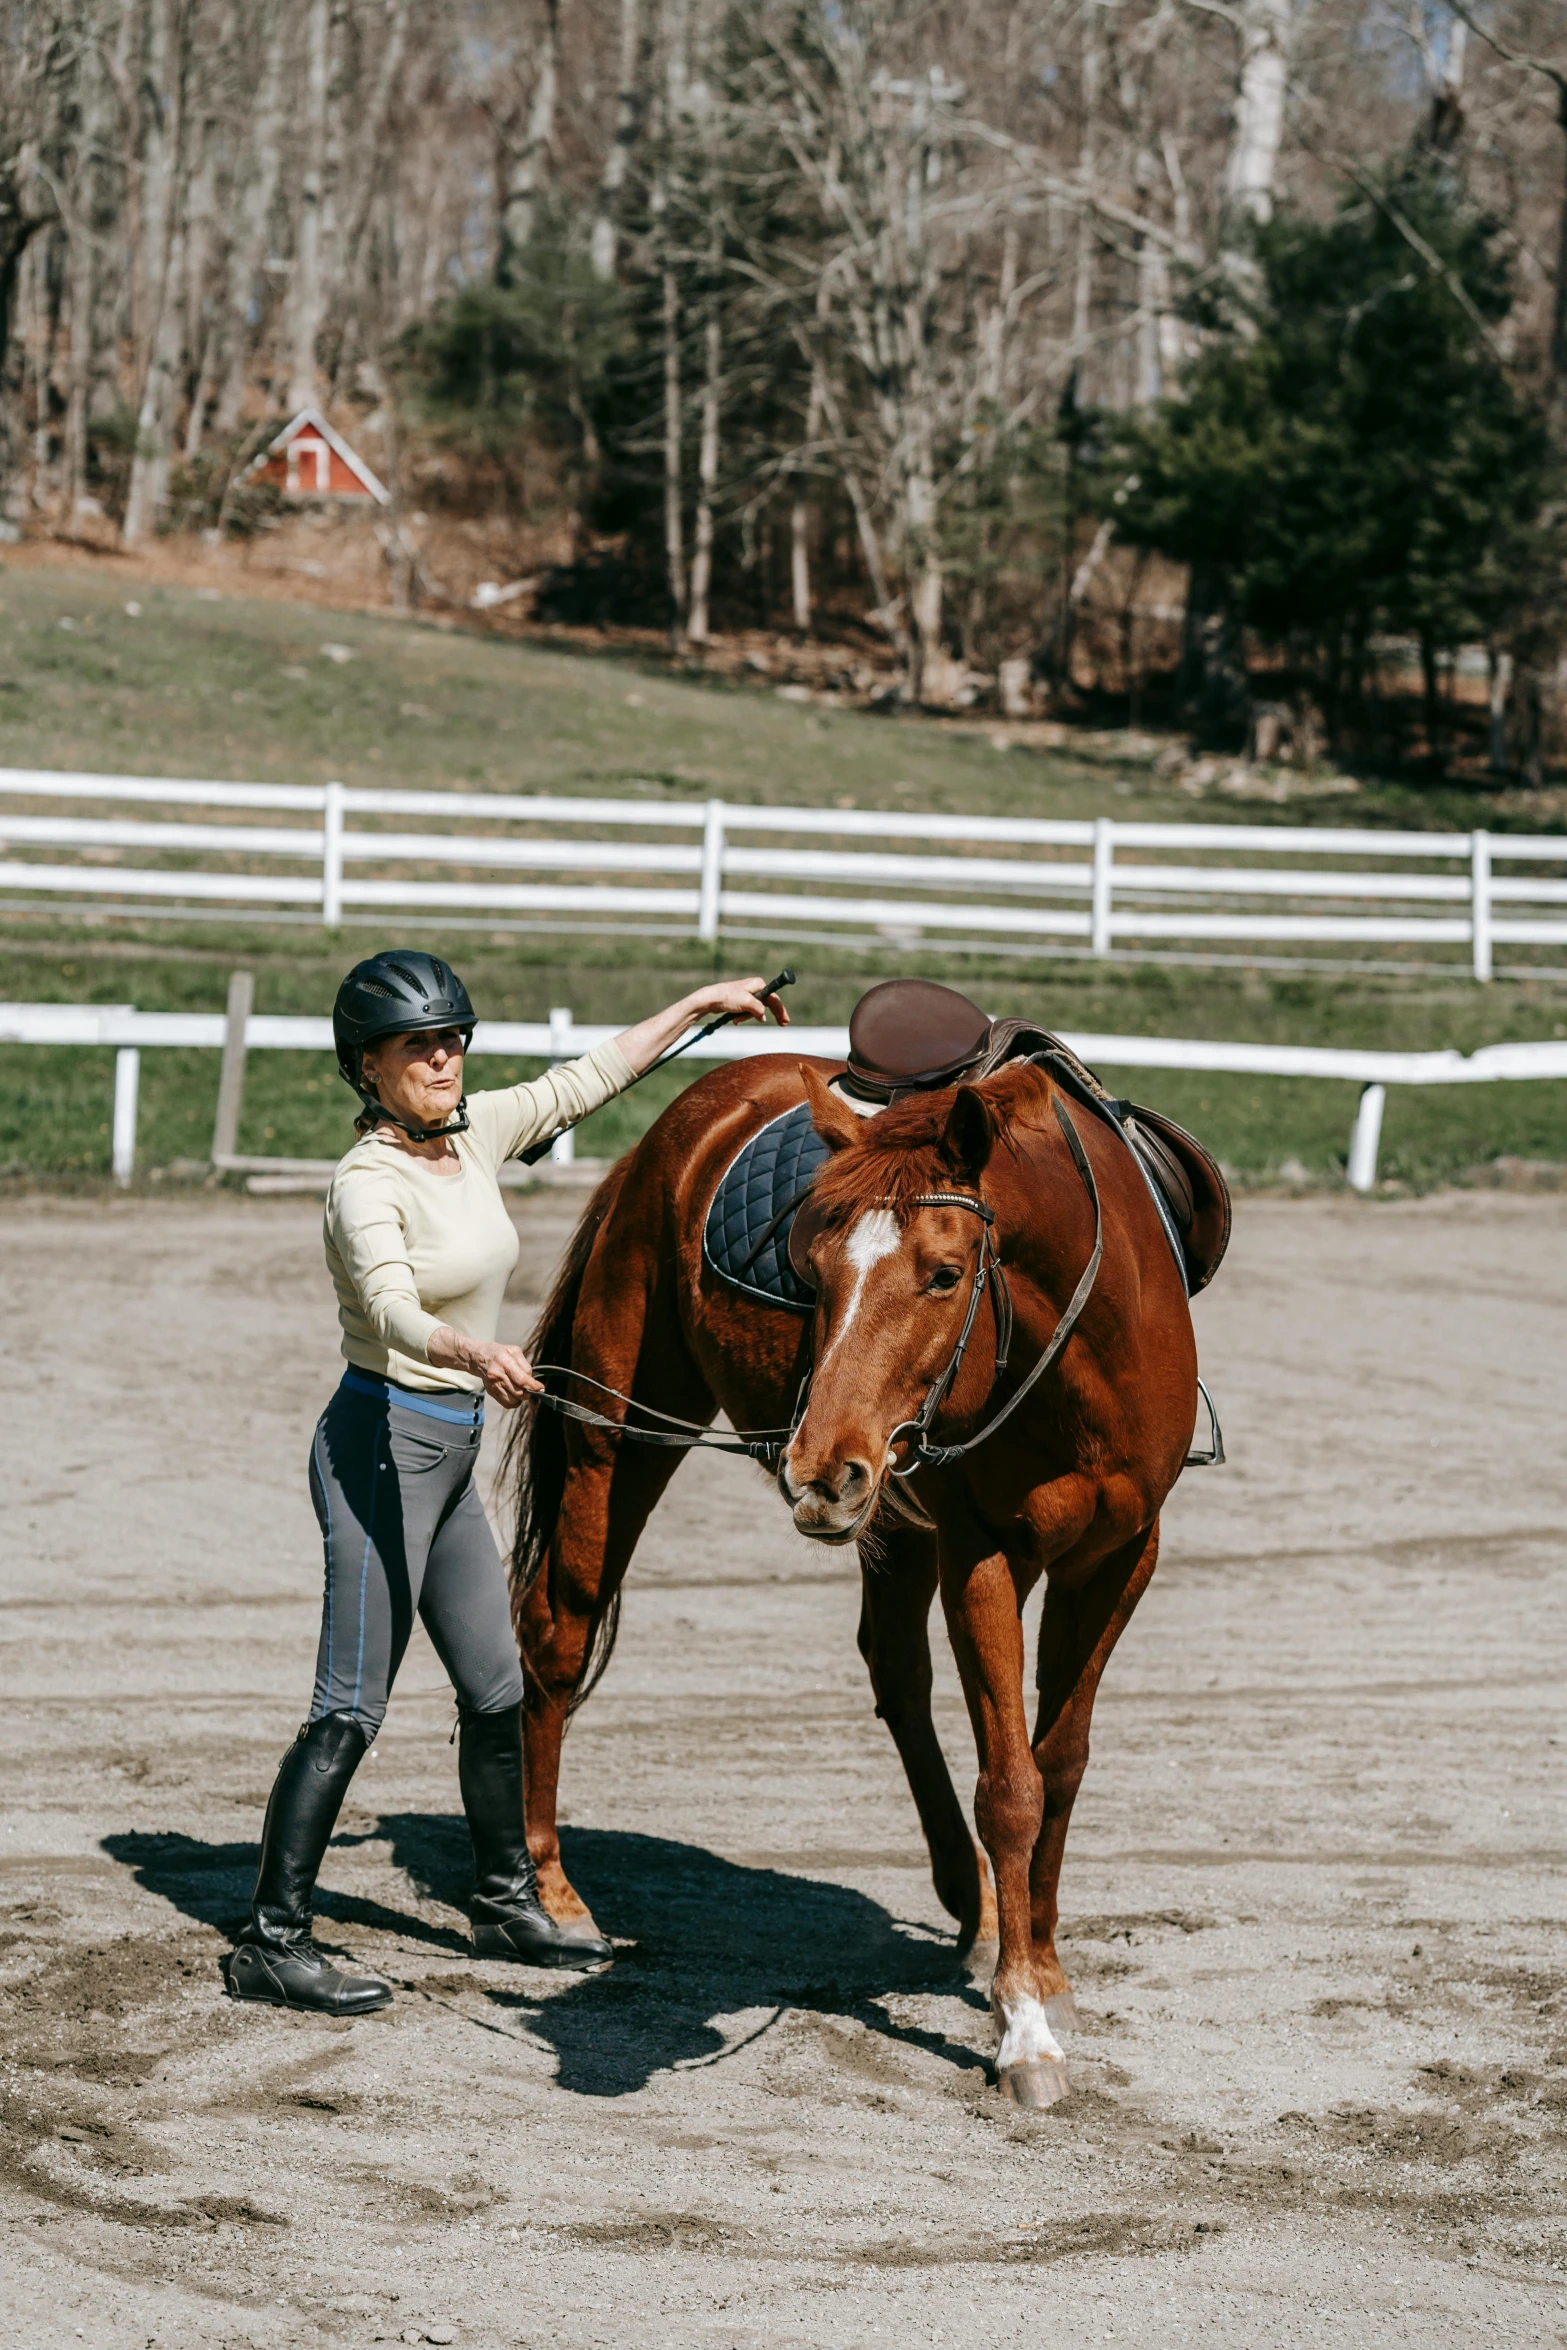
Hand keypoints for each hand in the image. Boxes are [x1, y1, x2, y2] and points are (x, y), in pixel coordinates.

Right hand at [426, 1328, 542, 1405]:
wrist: (478, 1358)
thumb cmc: (499, 1353)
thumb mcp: (513, 1351)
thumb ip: (524, 1364)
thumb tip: (531, 1378)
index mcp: (504, 1362)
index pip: (522, 1380)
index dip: (533, 1386)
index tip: (540, 1388)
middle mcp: (497, 1375)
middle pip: (518, 1392)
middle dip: (529, 1392)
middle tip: (532, 1388)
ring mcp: (493, 1385)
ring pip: (513, 1401)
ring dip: (521, 1398)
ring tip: (522, 1390)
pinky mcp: (491, 1392)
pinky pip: (506, 1404)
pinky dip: (514, 1402)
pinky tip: (515, 1394)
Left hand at [679, 975, 790, 1028]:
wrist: (711, 999)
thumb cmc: (728, 997)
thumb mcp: (748, 1003)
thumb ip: (759, 1009)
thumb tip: (763, 1017)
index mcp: (758, 984)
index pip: (774, 999)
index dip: (781, 1010)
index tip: (785, 1021)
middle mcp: (754, 988)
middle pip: (768, 1004)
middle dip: (772, 1014)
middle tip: (782, 1024)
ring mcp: (748, 994)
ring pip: (756, 1010)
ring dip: (748, 1017)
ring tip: (737, 1019)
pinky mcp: (741, 1001)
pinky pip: (747, 1011)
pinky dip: (743, 1016)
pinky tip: (735, 1019)